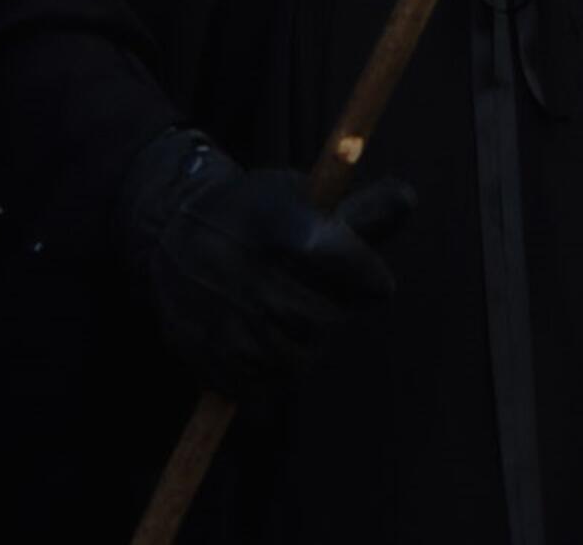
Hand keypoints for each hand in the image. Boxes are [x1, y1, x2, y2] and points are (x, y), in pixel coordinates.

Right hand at [117, 127, 414, 396]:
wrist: (173, 229)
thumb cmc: (258, 211)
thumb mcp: (303, 195)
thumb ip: (359, 212)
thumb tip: (408, 201)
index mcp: (278, 223)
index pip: (339, 258)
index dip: (366, 275)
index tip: (375, 280)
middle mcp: (248, 273)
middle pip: (324, 319)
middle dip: (337, 311)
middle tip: (327, 296)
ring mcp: (224, 319)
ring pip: (299, 357)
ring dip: (309, 341)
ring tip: (294, 313)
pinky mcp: (207, 356)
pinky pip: (265, 387)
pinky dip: (276, 369)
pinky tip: (268, 338)